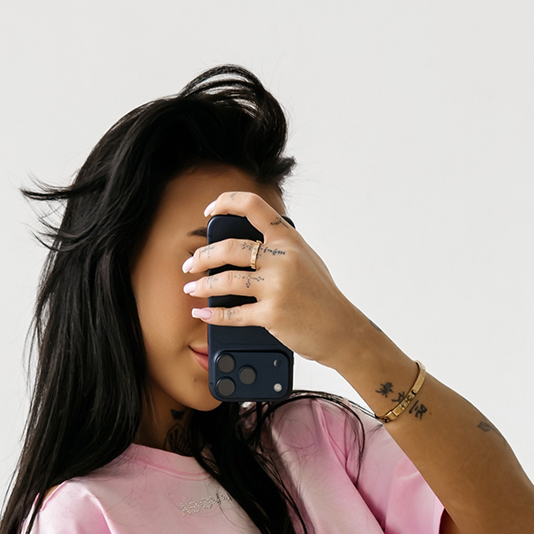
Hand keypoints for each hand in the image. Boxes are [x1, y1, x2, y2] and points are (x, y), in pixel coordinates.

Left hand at [182, 190, 361, 371]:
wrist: (342, 330)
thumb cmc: (323, 298)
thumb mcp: (306, 259)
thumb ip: (280, 248)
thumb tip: (248, 245)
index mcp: (289, 239)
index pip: (253, 205)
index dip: (225, 202)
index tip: (209, 212)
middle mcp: (282, 258)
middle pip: (229, 248)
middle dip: (202, 256)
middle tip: (191, 264)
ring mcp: (277, 286)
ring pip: (226, 280)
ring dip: (202, 285)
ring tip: (191, 288)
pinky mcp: (272, 314)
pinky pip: (234, 314)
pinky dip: (214, 315)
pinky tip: (203, 314)